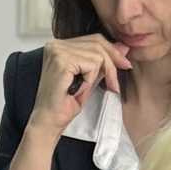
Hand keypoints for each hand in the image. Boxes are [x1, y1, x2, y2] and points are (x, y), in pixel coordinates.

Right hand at [7, 36, 131, 169]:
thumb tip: (124, 48)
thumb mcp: (88, 84)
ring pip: (97, 51)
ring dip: (106, 73)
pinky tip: (94, 92)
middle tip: (119, 81)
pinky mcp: (58, 64)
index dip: (112, 49)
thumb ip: (101, 65)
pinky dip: (97, 77)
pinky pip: (92, 62)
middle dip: (114, 60)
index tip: (124, 65)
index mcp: (58, 48)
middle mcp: (54, 46)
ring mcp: (54, 53)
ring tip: (104, 90)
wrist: (46, 132)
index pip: (94, 37)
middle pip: (98, 40)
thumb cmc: (64, 114)